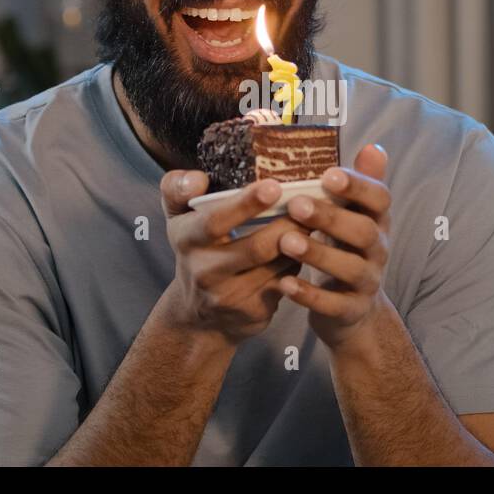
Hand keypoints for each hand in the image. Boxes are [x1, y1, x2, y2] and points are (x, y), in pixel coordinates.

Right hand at [160, 170, 309, 345]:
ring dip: (300, 243)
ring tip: (316, 220)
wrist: (198, 316)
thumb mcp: (178, 219)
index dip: (244, 204)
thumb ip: (177, 189)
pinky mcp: (253, 312)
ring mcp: (230, 295)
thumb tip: (197, 178)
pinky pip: (286, 282)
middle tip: (310, 204)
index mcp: (187, 240)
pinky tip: (310, 248)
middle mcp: (204, 271)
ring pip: (277, 266)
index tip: (273, 186)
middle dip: (288, 225)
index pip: (214, 222)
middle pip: (256, 248)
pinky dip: (299, 263)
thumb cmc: (196, 251)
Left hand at [275, 144, 390, 349]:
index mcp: (376, 222)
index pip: (380, 200)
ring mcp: (367, 283)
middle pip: (364, 233)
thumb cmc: (344, 250)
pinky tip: (285, 284)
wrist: (353, 312)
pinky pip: (334, 304)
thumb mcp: (354, 217)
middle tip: (295, 204)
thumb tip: (373, 146)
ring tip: (285, 241)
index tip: (328, 174)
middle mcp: (378, 251)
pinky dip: (310, 295)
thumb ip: (359, 185)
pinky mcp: (351, 311)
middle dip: (331, 217)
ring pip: (350, 268)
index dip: (358, 186)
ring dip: (318, 254)